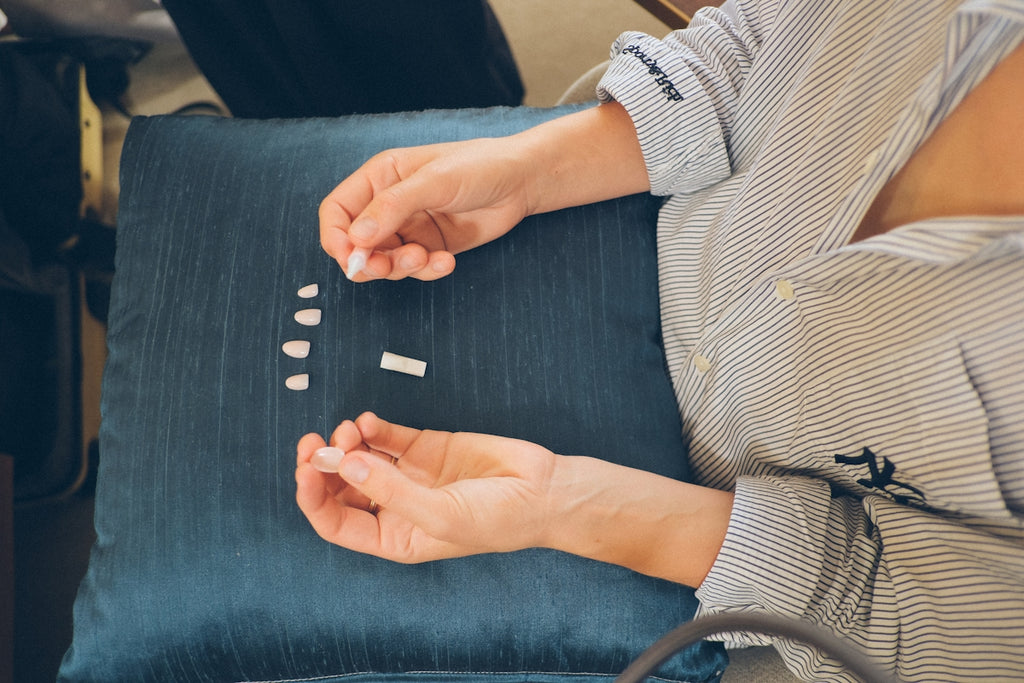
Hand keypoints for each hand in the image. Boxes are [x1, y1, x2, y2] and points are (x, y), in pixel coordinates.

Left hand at [295, 412, 558, 561]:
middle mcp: (395, 507)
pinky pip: (386, 436)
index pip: (337, 522)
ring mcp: (408, 475)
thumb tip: (345, 464)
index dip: (314, 499)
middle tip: (314, 444)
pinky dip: (372, 428)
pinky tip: (368, 422)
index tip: (305, 472)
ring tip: (350, 430)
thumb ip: (391, 490)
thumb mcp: (441, 514)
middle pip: (340, 487)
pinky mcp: (424, 447)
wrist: (543, 491)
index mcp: (394, 537)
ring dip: (346, 443)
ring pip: (359, 457)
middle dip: (323, 466)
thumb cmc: (498, 519)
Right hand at [319, 137, 533, 280]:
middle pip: (356, 244)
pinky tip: (446, 263)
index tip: (351, 258)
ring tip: (427, 259)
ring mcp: (409, 229)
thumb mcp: (434, 181)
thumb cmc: (479, 167)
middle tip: (390, 266)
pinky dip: (426, 271)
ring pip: (383, 262)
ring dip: (400, 268)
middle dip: (370, 261)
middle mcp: (387, 204)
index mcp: (379, 178)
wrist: (522, 181)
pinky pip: (414, 269)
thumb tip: (356, 238)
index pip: (337, 211)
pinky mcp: (429, 248)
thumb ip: (393, 208)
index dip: (336, 238)